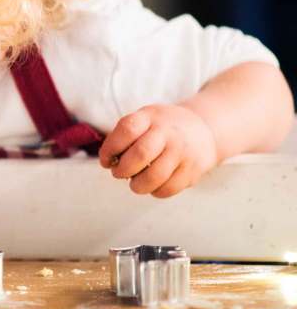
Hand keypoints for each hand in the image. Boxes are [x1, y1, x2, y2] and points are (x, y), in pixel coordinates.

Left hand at [98, 104, 218, 197]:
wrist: (202, 129)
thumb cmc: (161, 128)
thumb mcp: (144, 119)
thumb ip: (124, 136)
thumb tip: (108, 162)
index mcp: (150, 117)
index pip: (126, 130)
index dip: (110, 148)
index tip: (106, 160)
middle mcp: (168, 132)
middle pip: (140, 155)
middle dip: (122, 170)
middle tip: (119, 173)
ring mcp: (183, 151)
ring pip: (154, 177)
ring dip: (137, 185)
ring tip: (135, 183)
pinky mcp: (193, 170)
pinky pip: (168, 189)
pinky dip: (155, 191)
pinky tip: (153, 185)